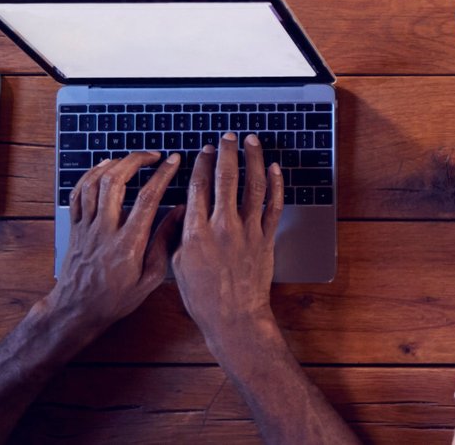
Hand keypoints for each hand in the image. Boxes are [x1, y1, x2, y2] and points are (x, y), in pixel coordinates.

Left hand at [46, 151, 182, 330]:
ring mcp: (87, 227)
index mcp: (128, 243)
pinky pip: (79, 194)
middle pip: (116, 182)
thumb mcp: (151, 278)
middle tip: (153, 155)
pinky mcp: (75, 228)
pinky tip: (103, 168)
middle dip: (136, 160)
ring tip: (131, 159)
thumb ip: (165, 242)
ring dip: (114, 164)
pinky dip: (90, 175)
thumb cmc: (115, 299)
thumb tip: (181, 213)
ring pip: (94, 184)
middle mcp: (105, 230)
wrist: (76, 310)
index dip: (163, 175)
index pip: (148, 199)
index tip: (174, 161)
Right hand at [171, 133, 283, 346]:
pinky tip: (274, 168)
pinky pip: (274, 205)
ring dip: (253, 159)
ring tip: (252, 142)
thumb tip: (183, 211)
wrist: (233, 316)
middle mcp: (223, 227)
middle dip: (226, 153)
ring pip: (253, 185)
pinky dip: (276, 183)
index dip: (202, 164)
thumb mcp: (178, 264)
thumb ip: (180, 234)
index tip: (203, 150)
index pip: (198, 187)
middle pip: (225, 178)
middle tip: (227, 137)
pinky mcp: (266, 237)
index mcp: (196, 232)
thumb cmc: (203, 296)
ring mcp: (248, 231)